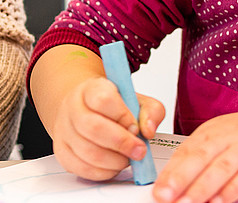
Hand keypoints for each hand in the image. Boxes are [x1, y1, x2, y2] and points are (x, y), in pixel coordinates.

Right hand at [50, 76, 164, 180]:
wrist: (89, 111)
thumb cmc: (116, 107)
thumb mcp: (138, 101)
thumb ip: (151, 111)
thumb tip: (148, 131)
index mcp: (92, 89)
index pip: (103, 100)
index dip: (123, 116)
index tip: (136, 127)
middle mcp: (73, 108)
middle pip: (93, 127)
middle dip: (121, 143)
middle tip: (139, 150)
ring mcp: (64, 130)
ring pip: (86, 150)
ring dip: (114, 160)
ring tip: (129, 158)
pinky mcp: (61, 151)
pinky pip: (80, 167)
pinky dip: (103, 171)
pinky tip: (115, 166)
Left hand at [152, 109, 237, 202]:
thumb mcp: (220, 140)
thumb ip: (197, 158)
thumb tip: (168, 183)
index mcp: (213, 130)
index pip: (187, 151)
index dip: (171, 173)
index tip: (159, 191)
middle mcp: (231, 135)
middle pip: (202, 157)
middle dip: (181, 179)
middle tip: (166, 197)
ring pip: (223, 167)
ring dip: (203, 188)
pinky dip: (233, 190)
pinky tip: (220, 201)